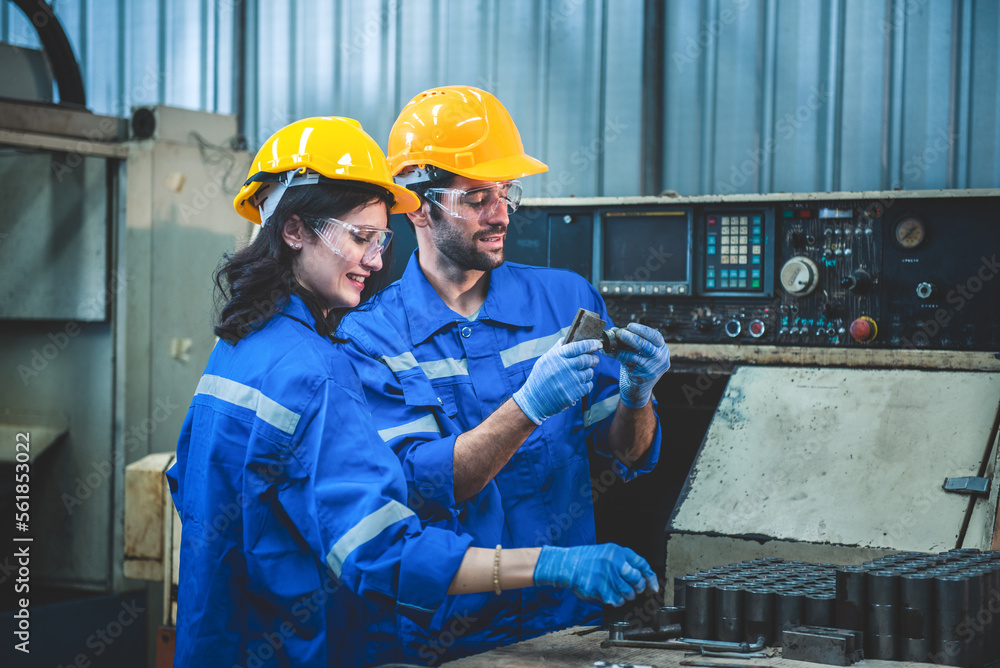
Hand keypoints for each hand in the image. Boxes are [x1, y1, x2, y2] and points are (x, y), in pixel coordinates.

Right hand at [513, 337, 600, 424]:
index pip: (578, 346)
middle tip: (593, 359)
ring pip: (589, 373)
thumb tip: (567, 339)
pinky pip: (588, 385)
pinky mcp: (574, 393)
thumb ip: (557, 349)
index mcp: (557, 357)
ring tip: (580, 374)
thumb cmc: (540, 378)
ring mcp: (570, 381)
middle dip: (593, 359)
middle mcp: (564, 367)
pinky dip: (586, 384)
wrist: (535, 400)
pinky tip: (578, 384)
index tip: (597, 343)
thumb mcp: (545, 360)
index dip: (590, 344)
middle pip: (587, 359)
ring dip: (588, 372)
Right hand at [533, 543, 658, 606]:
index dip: (650, 578)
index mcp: (618, 552)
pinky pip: (616, 600)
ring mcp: (606, 575)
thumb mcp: (608, 552)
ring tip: (619, 592)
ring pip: (628, 593)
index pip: (642, 565)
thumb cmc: (590, 560)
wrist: (568, 564)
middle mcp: (614, 562)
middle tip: (633, 590)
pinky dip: (616, 601)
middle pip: (637, 580)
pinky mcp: (599, 588)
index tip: (653, 587)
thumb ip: (625, 562)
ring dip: (626, 596)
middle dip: (638, 588)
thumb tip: (644, 579)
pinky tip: (610, 595)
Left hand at [614, 323, 670, 407]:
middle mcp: (661, 359)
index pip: (656, 336)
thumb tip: (613, 330)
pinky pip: (627, 363)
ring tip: (611, 341)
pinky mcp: (643, 377)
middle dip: (631, 337)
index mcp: (662, 350)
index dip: (643, 330)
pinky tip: (607, 352)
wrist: (638, 390)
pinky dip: (616, 355)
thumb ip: (630, 341)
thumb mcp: (638, 352)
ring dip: (622, 346)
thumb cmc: (637, 367)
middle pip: (647, 345)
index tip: (630, 325)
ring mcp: (653, 369)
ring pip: (637, 354)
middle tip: (619, 333)